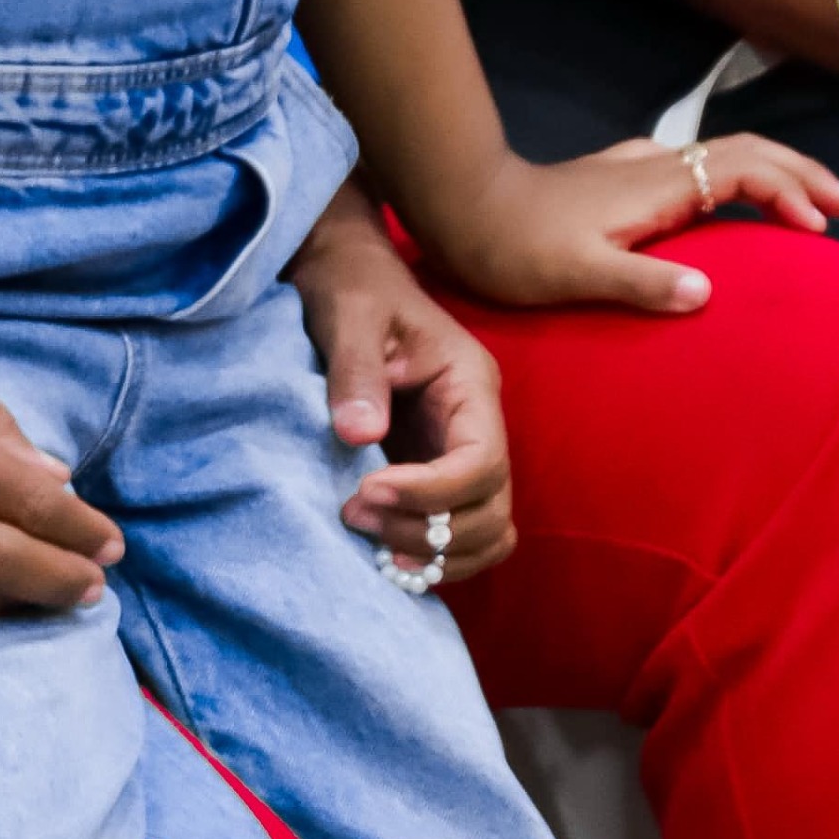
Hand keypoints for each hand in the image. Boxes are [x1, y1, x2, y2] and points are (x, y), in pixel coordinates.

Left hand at [286, 185, 513, 576]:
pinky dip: (430, 556)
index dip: (433, 491)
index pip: (482, 461)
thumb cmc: (352, 291)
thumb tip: (359, 434)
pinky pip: (458, 534)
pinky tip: (380, 553)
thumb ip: (356, 373)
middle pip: (492, 508)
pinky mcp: (435, 473)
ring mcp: (460, 453)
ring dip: (433, 552)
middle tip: (357, 517)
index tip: (368, 490)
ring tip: (368, 543)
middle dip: (430, 529)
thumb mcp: (351, 318)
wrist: (346, 282)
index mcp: (471, 384)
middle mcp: (478, 425)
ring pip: (487, 531)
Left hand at [418, 131, 838, 316]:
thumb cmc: (513, 247)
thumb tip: (706, 293)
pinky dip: (736, 179)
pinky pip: (698, 168)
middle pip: (746, 152)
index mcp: (655, 185)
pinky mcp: (620, 180)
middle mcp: (653, 166)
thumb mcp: (576, 274)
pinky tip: (735, 202)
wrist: (460, 204)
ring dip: (774, 174)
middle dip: (802, 173)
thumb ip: (640, 283)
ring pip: (723, 156)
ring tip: (812, 204)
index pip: (744, 169)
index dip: (790, 190)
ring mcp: (637, 169)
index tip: (820, 226)